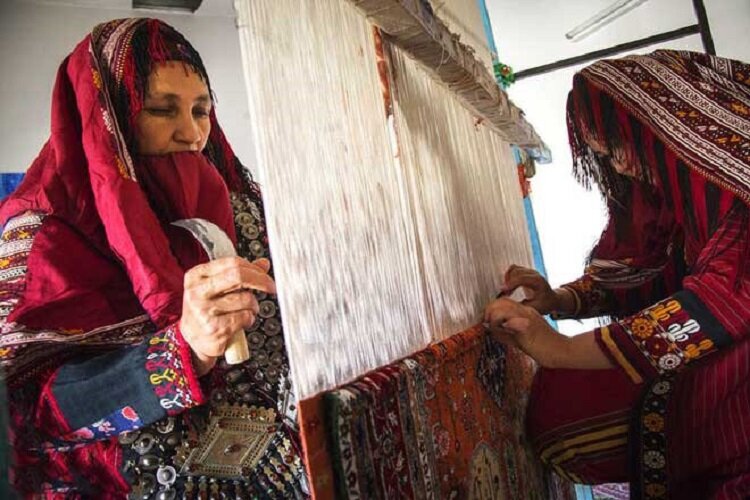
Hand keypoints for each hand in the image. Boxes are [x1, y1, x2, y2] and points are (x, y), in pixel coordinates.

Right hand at [180, 257, 274, 375]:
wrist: (192, 340)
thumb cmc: (206, 311)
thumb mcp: (217, 287)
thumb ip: (239, 273)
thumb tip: (263, 264)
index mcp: (196, 276)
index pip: (231, 263)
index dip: (254, 268)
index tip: (265, 275)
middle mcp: (197, 292)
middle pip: (238, 276)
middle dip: (261, 281)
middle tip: (271, 287)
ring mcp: (204, 311)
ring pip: (246, 299)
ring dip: (253, 306)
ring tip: (244, 312)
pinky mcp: (214, 328)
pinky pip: (245, 317)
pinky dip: (249, 319)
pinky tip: (239, 323)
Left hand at [484, 297, 613, 369]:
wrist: (561, 351)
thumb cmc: (543, 348)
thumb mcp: (521, 338)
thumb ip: (506, 333)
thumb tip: (488, 329)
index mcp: (525, 312)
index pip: (503, 302)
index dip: (491, 309)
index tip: (487, 321)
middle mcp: (525, 311)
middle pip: (500, 301)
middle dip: (489, 311)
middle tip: (488, 324)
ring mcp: (526, 316)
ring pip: (501, 307)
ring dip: (493, 318)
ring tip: (496, 329)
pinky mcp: (526, 325)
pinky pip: (507, 318)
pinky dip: (499, 324)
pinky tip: (503, 332)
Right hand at [502, 265, 566, 314]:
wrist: (552, 299)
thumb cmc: (545, 304)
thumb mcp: (535, 309)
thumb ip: (522, 306)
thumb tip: (508, 304)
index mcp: (538, 281)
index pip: (522, 278)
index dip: (511, 284)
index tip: (502, 291)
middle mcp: (534, 274)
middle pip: (516, 272)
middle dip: (508, 283)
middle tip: (505, 295)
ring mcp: (530, 271)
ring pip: (514, 269)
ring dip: (507, 279)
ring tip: (507, 291)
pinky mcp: (526, 271)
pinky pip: (514, 269)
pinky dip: (508, 276)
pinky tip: (508, 286)